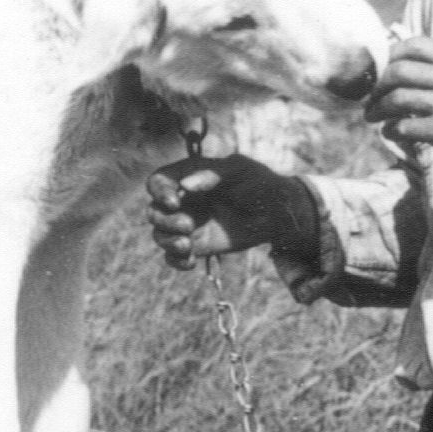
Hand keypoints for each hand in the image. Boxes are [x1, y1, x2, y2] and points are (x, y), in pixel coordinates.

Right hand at [144, 154, 320, 267]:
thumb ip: (212, 174)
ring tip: (188, 246)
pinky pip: (174, 257)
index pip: (158, 182)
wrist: (278, 213)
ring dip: (168, 242)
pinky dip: (177, 262)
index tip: (174, 202)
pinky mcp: (197, 245)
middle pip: (154, 212)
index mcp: (187, 176)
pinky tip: (191, 262)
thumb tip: (185, 186)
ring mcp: (187, 224)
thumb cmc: (259, 182)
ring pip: (160, 235)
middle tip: (188, 226)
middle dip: (165, 221)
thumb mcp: (240, 169)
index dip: (159, 191)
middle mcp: (182, 201)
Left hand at [366, 35, 432, 183]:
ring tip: (372, 115)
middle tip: (370, 97)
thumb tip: (384, 57)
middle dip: (378, 85)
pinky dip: (389, 129)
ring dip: (377, 108)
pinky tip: (389, 131)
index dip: (390, 55)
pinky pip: (403, 126)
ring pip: (398, 98)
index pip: (415, 45)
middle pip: (400, 71)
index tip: (380, 70)